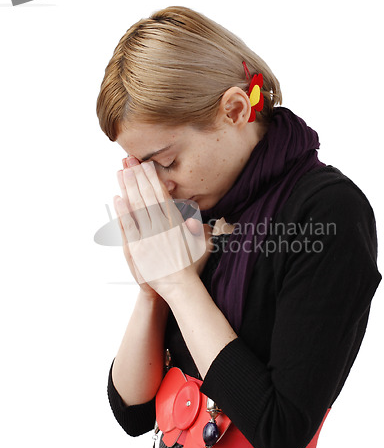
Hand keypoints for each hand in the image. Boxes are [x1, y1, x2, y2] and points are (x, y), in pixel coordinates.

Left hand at [113, 157, 206, 296]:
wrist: (180, 286)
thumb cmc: (191, 266)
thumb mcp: (202, 244)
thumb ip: (197, 227)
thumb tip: (194, 215)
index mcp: (176, 222)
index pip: (162, 195)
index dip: (153, 179)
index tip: (147, 166)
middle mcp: (162, 226)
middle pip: (148, 196)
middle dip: (139, 177)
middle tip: (130, 161)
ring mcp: (150, 236)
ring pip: (138, 207)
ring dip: (129, 188)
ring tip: (122, 172)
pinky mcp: (139, 248)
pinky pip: (129, 226)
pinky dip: (123, 212)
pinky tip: (118, 198)